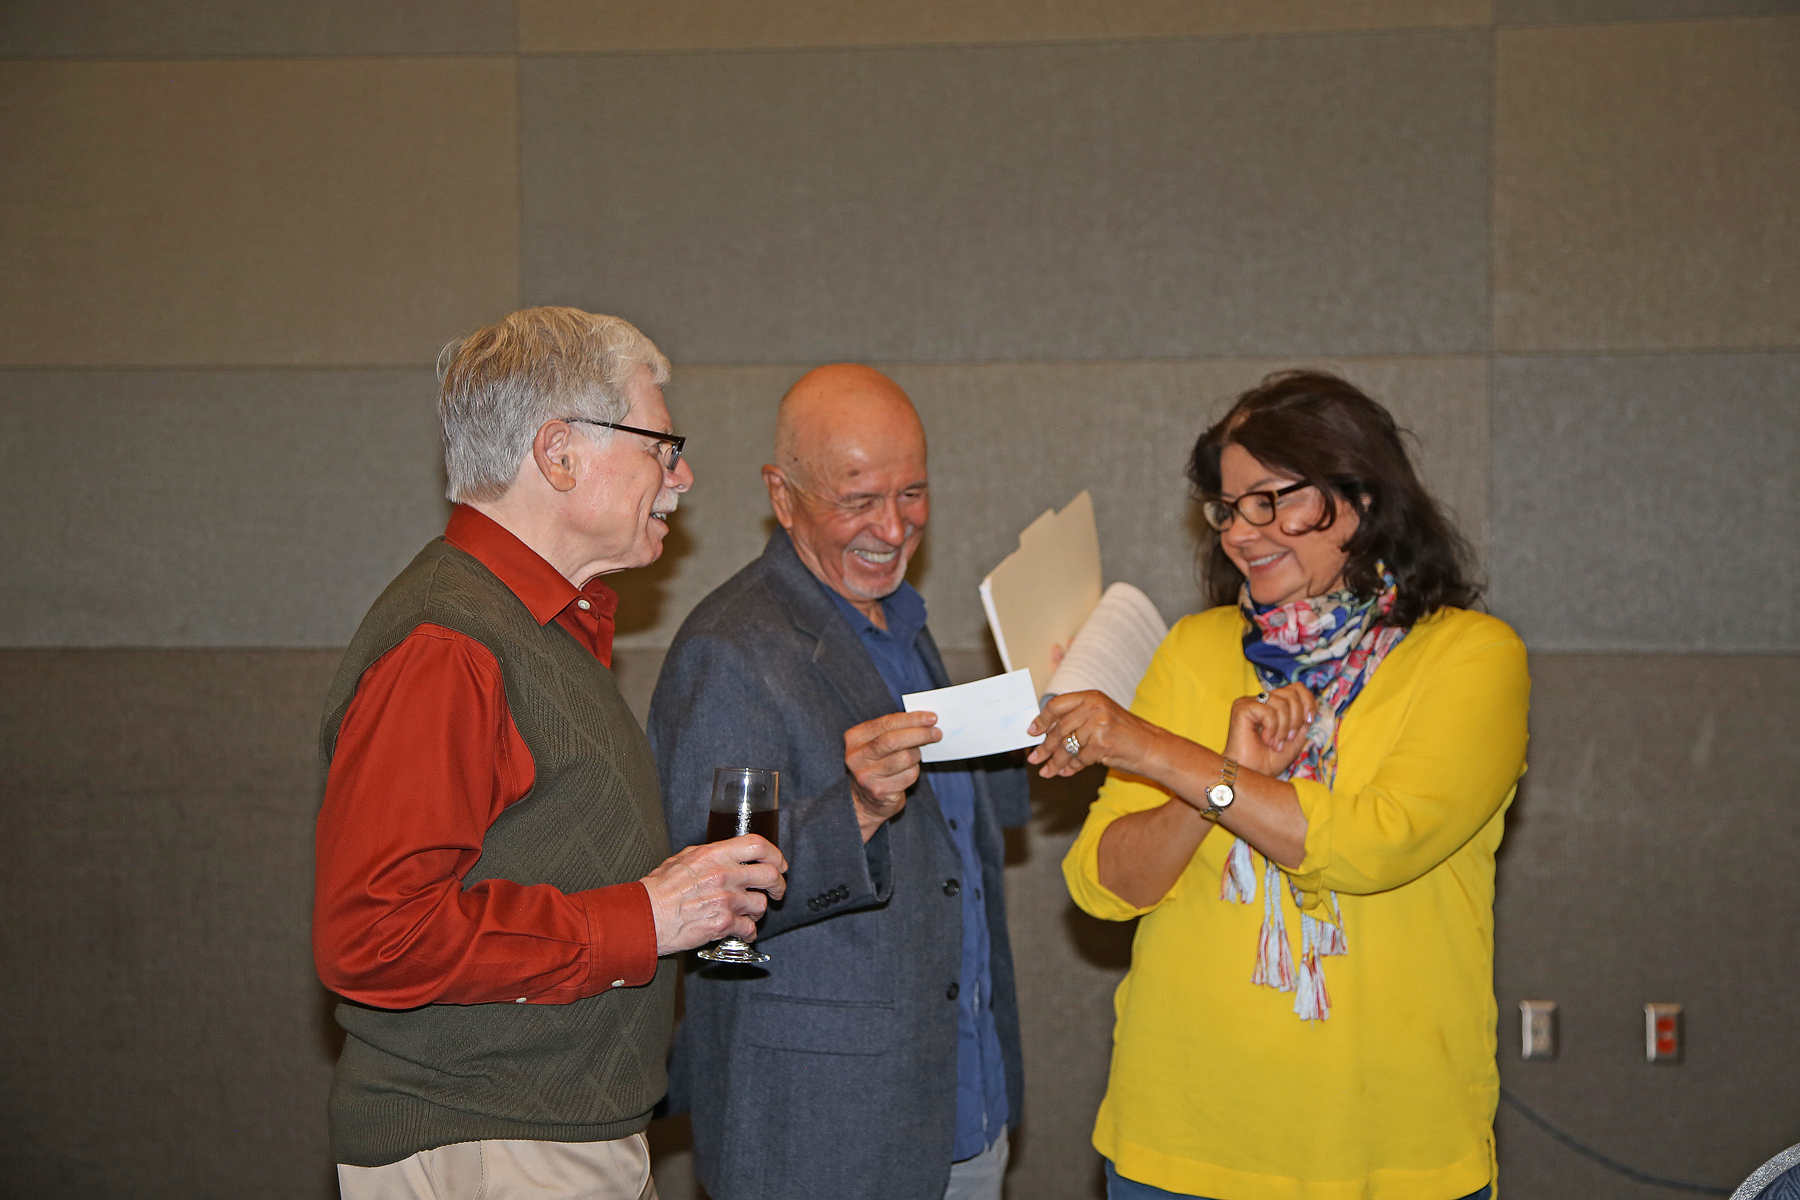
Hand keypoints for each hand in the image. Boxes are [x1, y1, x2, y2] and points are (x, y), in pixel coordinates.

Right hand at [642, 835, 787, 955]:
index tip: (779, 863)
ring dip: (758, 911)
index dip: (775, 854)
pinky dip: (748, 932)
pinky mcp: (723, 924)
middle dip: (778, 884)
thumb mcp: (683, 858)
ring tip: (748, 913)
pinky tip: (741, 931)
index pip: (757, 845)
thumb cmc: (658, 889)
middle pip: (769, 874)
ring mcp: (725, 900)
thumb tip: (726, 855)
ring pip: (761, 904)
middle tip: (777, 890)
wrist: (645, 916)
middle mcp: (724, 875)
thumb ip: (709, 855)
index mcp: (714, 855)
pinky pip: (749, 929)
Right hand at [845, 710, 940, 840]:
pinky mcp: (879, 791)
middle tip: (936, 733)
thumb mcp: (877, 742)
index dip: (911, 719)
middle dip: (919, 734)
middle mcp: (856, 756)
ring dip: (917, 754)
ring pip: (904, 758)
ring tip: (917, 754)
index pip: (887, 723)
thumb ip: (894, 729)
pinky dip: (914, 771)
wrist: (865, 798)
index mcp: (855, 737)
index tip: (931, 717)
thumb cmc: (877, 763)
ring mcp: (866, 775)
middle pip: (893, 740)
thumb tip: (925, 721)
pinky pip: (908, 776)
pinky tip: (908, 771)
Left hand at [1026, 689, 1164, 778]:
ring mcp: (1098, 724)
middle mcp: (1094, 707)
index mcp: (1091, 697)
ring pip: (1067, 747)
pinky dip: (1072, 768)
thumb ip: (1077, 720)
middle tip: (1034, 758)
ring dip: (1055, 762)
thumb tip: (1047, 734)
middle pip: (1058, 729)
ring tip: (1046, 771)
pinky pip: (1079, 759)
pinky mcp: (1102, 743)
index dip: (1041, 720)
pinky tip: (1066, 772)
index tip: (1032, 732)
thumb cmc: (1127, 735)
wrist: (1154, 748)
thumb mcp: (1102, 718)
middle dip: (1045, 747)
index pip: (1056, 705)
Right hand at [1223, 683, 1315, 777]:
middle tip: (1288, 738)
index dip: (1307, 701)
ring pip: (1281, 703)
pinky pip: (1269, 711)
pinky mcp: (1242, 708)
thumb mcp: (1296, 738)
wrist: (1253, 774)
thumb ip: (1304, 719)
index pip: (1296, 688)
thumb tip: (1316, 702)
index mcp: (1273, 704)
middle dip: (1296, 718)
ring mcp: (1250, 702)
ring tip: (1276, 743)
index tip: (1308, 722)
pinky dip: (1272, 729)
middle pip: (1291, 693)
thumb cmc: (1269, 760)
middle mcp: (1261, 699)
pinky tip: (1265, 739)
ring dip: (1284, 728)